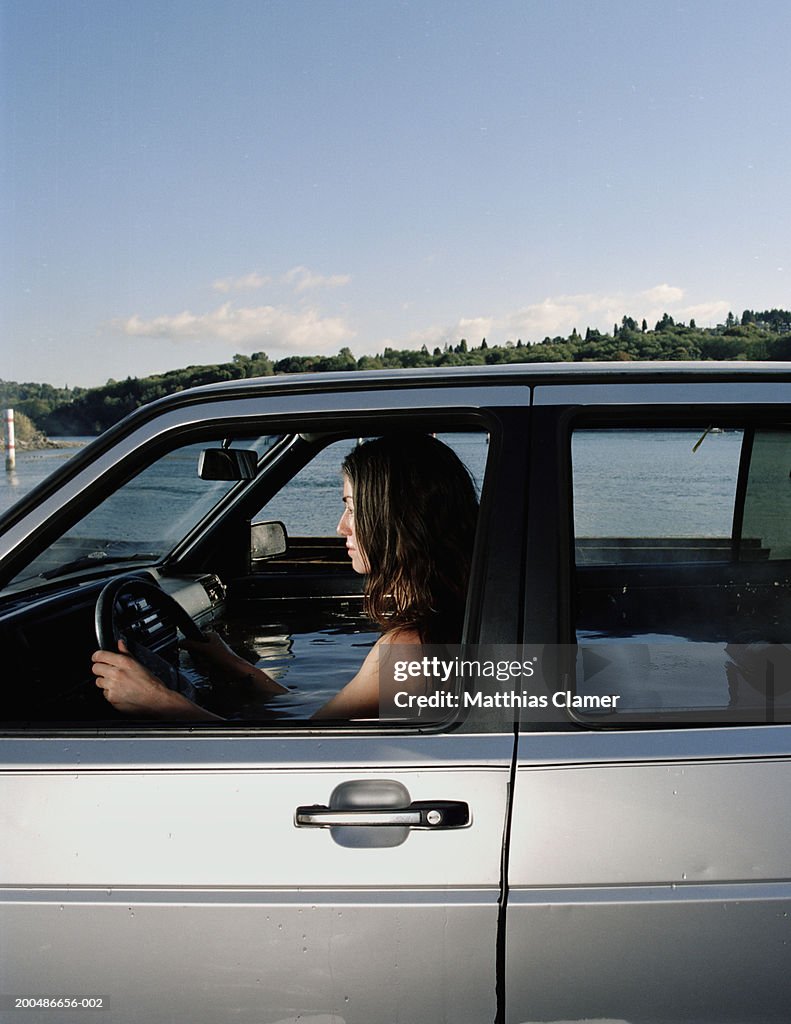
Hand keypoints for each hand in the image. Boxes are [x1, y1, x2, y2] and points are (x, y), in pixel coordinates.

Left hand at [92, 640, 215, 718]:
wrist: (155, 700)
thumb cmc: (150, 683)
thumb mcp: (138, 664)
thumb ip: (126, 653)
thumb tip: (120, 644)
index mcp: (123, 662)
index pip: (100, 655)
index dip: (96, 656)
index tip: (97, 658)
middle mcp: (116, 674)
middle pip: (95, 668)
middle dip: (100, 669)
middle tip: (107, 671)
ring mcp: (113, 687)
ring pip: (99, 682)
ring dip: (105, 682)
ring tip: (116, 683)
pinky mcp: (111, 698)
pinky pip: (105, 693)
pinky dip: (110, 692)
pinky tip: (120, 691)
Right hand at [183, 629, 245, 672]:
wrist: (233, 671)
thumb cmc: (226, 657)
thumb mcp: (206, 649)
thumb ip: (192, 645)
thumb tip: (180, 642)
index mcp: (211, 637)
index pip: (194, 637)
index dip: (193, 644)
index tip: (193, 649)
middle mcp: (210, 645)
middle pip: (194, 651)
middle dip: (198, 657)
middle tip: (204, 658)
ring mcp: (210, 656)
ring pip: (197, 660)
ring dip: (202, 664)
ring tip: (209, 664)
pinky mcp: (210, 665)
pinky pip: (200, 667)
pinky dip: (204, 669)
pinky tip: (210, 669)